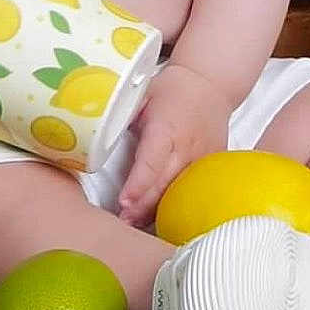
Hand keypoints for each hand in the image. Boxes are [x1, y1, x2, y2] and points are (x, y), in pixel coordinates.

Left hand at [117, 63, 232, 228]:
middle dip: (141, 206)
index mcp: (166, 128)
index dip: (137, 184)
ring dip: (156, 211)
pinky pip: (191, 191)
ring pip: (178, 194)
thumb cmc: (172, 90)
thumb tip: (97, 135)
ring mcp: (202, 161)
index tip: (123, 201)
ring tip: (134, 224)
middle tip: (121, 222)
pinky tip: (159, 215)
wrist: (212, 85)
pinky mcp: (211, 169)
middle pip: (163, 185)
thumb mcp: (143, 94)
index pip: (151, 162)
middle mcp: (186, 148)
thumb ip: (122, 116)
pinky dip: (175, 204)